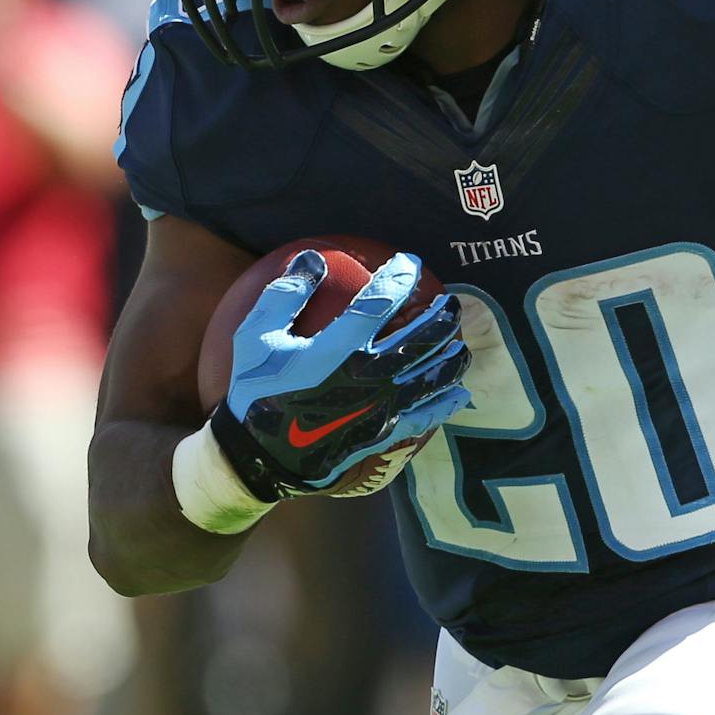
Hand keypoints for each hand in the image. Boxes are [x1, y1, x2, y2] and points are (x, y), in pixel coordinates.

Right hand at [208, 250, 472, 500]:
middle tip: (451, 304)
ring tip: (460, 345)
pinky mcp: (383, 434)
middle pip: (420, 339)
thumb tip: (311, 257)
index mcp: (338, 348)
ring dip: (450, 358)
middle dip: (441, 318)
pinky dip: (444, 403)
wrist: (260, 457)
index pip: (380, 303)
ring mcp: (380, 406)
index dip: (400, 278)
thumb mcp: (255, 338)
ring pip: (430, 377)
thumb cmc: (255, 392)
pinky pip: (423, 417)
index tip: (411, 263)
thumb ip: (285, 295)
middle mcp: (368, 375)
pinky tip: (458, 394)